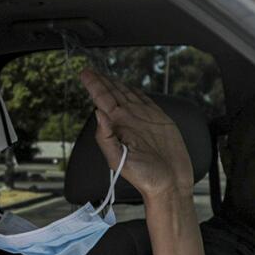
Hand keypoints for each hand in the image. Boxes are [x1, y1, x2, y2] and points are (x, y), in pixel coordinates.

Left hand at [79, 68, 191, 203]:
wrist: (170, 184)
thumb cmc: (145, 177)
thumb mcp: (117, 159)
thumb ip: (106, 137)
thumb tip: (97, 113)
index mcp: (117, 128)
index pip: (102, 100)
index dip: (93, 86)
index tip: (84, 74)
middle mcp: (129, 120)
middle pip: (112, 94)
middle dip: (101, 81)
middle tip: (90, 70)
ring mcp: (144, 118)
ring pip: (127, 95)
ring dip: (116, 84)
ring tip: (104, 75)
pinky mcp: (160, 120)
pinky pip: (146, 100)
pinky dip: (137, 91)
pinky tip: (129, 87)